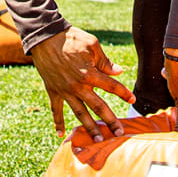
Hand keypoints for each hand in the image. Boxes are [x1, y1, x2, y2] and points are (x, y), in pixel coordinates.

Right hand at [30, 27, 133, 141]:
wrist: (45, 37)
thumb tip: (119, 72)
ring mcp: (64, 90)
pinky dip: (57, 122)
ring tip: (98, 140)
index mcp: (90, 74)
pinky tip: (60, 135)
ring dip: (89, 127)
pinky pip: (55, 110)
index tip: (132, 100)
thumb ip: (106, 62)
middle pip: (98, 107)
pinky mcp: (53, 90)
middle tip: (119, 133)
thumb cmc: (71, 38)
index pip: (111, 86)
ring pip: (79, 113)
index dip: (123, 93)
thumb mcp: (92, 45)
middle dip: (110, 121)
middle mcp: (78, 86)